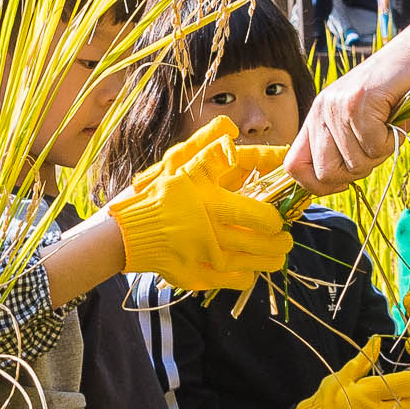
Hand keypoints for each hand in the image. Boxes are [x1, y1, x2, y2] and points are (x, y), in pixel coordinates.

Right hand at [107, 120, 295, 292]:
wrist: (123, 233)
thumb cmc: (155, 194)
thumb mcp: (179, 164)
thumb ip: (208, 147)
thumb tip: (230, 128)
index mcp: (211, 205)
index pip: (258, 214)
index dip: (274, 217)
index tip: (280, 217)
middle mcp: (211, 233)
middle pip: (258, 242)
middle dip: (278, 241)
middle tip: (286, 238)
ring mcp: (203, 258)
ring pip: (248, 264)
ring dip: (268, 260)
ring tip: (278, 256)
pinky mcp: (194, 277)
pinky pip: (228, 280)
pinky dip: (243, 277)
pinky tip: (251, 272)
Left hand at [289, 0, 409, 190]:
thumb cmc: (393, 94)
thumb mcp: (360, 122)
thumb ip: (344, 148)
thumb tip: (336, 183)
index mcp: (316, 117)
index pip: (294, 166)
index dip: (316, 185)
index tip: (343, 183)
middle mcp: (321, 111)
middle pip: (326, 172)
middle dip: (356, 173)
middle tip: (376, 149)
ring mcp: (338, 106)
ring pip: (355, 163)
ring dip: (380, 153)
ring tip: (388, 126)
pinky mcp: (360, 102)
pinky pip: (375, 146)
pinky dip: (392, 140)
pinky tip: (396, 118)